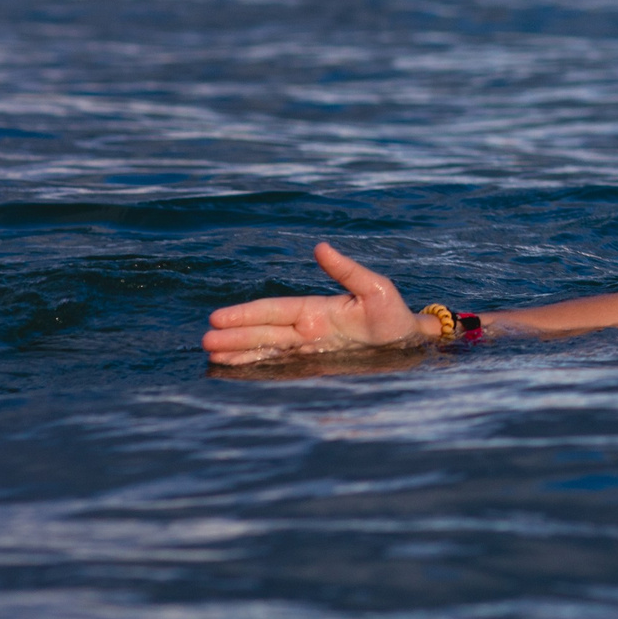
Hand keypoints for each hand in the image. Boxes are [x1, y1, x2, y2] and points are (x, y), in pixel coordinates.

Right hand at [202, 241, 425, 364]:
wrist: (411, 344)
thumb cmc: (394, 314)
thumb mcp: (374, 288)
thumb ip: (347, 271)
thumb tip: (321, 247)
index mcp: (316, 310)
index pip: (274, 311)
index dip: (247, 314)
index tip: (218, 316)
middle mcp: (307, 330)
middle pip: (265, 333)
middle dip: (236, 337)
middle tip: (206, 341)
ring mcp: (309, 350)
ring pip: (268, 351)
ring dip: (241, 354)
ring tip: (213, 357)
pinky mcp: (316, 368)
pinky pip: (283, 368)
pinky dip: (260, 369)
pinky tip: (237, 370)